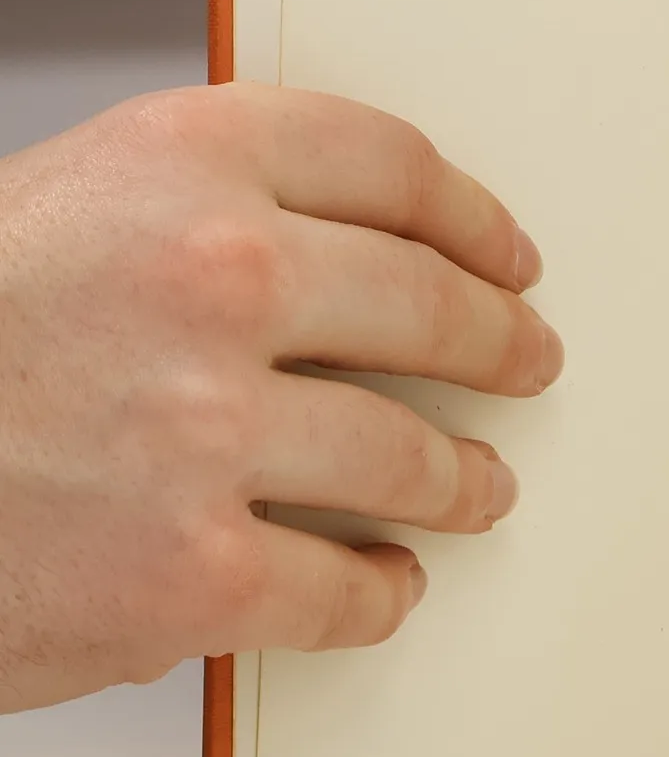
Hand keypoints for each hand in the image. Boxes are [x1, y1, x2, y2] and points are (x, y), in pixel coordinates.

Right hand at [0, 85, 563, 711]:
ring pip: (410, 454)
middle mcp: (213, 275)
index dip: (471, 216)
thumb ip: (197, 211)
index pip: (390, 166)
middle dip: (499, 341)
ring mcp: (207, 427)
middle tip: (526, 360)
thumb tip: (349, 251)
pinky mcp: (191, 571)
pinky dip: (378, 593)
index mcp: (180, 162)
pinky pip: (344, 586)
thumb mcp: (53, 214)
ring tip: (478, 485)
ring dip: (462, 478)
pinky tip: (386, 585)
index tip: (508, 255)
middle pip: (431, 302)